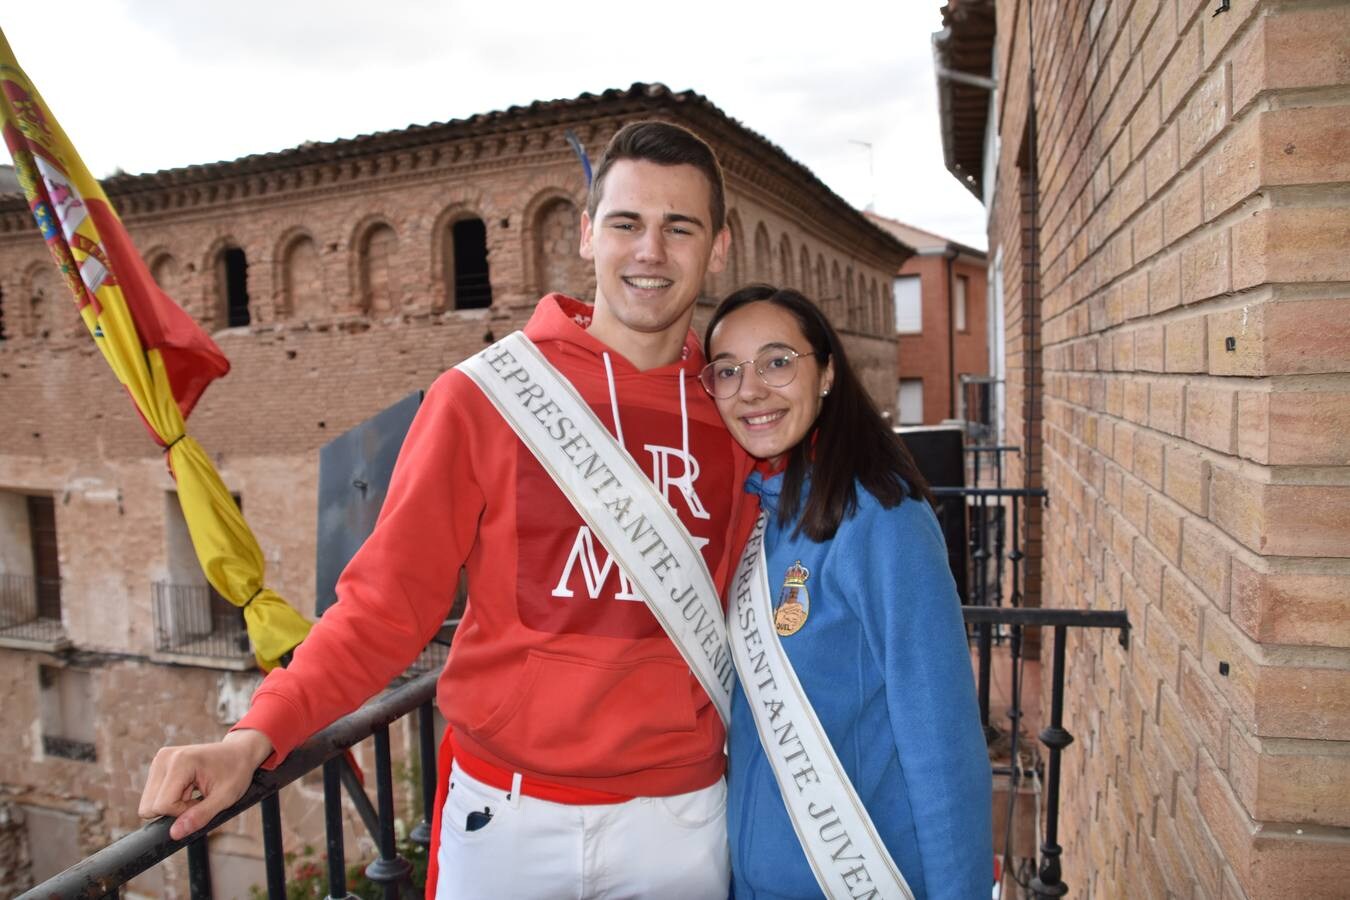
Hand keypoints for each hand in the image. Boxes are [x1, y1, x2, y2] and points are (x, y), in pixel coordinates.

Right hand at [138, 729, 273, 840]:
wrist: (239, 752)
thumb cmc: (236, 772)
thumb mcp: (225, 798)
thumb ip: (200, 816)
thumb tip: (174, 834)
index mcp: (180, 761)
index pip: (163, 805)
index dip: (182, 813)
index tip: (202, 803)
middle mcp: (164, 758)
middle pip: (149, 806)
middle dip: (174, 810)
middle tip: (198, 799)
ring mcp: (159, 761)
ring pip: (149, 804)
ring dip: (172, 805)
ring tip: (194, 793)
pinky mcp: (158, 766)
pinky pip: (153, 796)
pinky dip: (170, 798)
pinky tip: (188, 788)